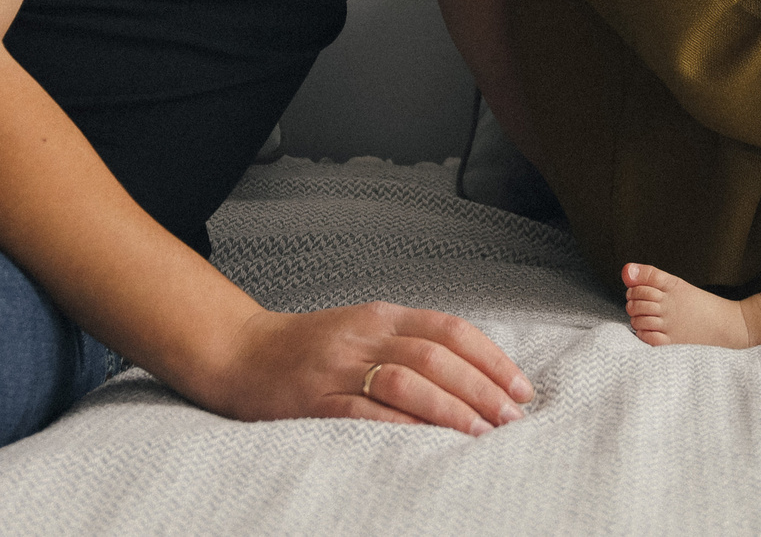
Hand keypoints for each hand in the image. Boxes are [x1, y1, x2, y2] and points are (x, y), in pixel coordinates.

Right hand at [199, 303, 532, 435]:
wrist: (239, 353)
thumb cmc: (308, 350)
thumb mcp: (364, 332)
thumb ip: (411, 345)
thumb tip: (476, 377)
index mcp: (381, 317)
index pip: (449, 329)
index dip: (491, 358)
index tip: (521, 388)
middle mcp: (364, 336)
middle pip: (435, 354)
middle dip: (481, 386)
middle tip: (510, 417)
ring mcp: (338, 368)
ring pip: (406, 378)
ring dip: (450, 406)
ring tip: (480, 432)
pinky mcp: (314, 401)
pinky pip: (365, 412)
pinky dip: (402, 427)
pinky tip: (428, 442)